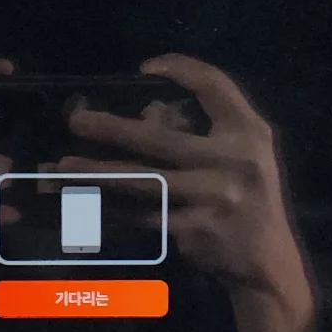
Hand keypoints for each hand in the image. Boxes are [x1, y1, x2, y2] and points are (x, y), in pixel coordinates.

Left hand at [61, 54, 316, 331]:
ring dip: (98, 172)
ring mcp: (213, 198)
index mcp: (248, 133)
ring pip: (142, 181)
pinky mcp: (194, 230)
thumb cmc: (250, 198)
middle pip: (161, 138)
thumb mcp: (247, 154)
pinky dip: (111, 208)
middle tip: (75, 120)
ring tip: (63, 165)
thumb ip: (209, 127)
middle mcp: (233, 161)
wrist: (267, 263)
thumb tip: (147, 109)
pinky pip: (142, 216)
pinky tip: (83, 201)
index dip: (180, 69)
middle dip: (112, 129)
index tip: (143, 68)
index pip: (215, 85)